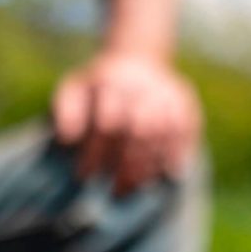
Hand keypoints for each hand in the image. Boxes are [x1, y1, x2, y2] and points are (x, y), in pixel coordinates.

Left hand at [52, 53, 201, 194]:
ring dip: (149, 165)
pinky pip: (185, 131)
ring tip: (134, 188)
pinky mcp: (185, 101)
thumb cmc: (96, 87)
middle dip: (126, 165)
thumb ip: (66, 112)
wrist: (135, 59)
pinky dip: (177, 154)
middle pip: (139, 130)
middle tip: (114, 191)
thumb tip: (67, 139)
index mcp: (110, 82)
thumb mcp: (73, 90)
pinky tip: (166, 175)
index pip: (106, 123)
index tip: (84, 176)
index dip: (95, 152)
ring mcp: (167, 92)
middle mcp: (142, 86)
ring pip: (163, 133)